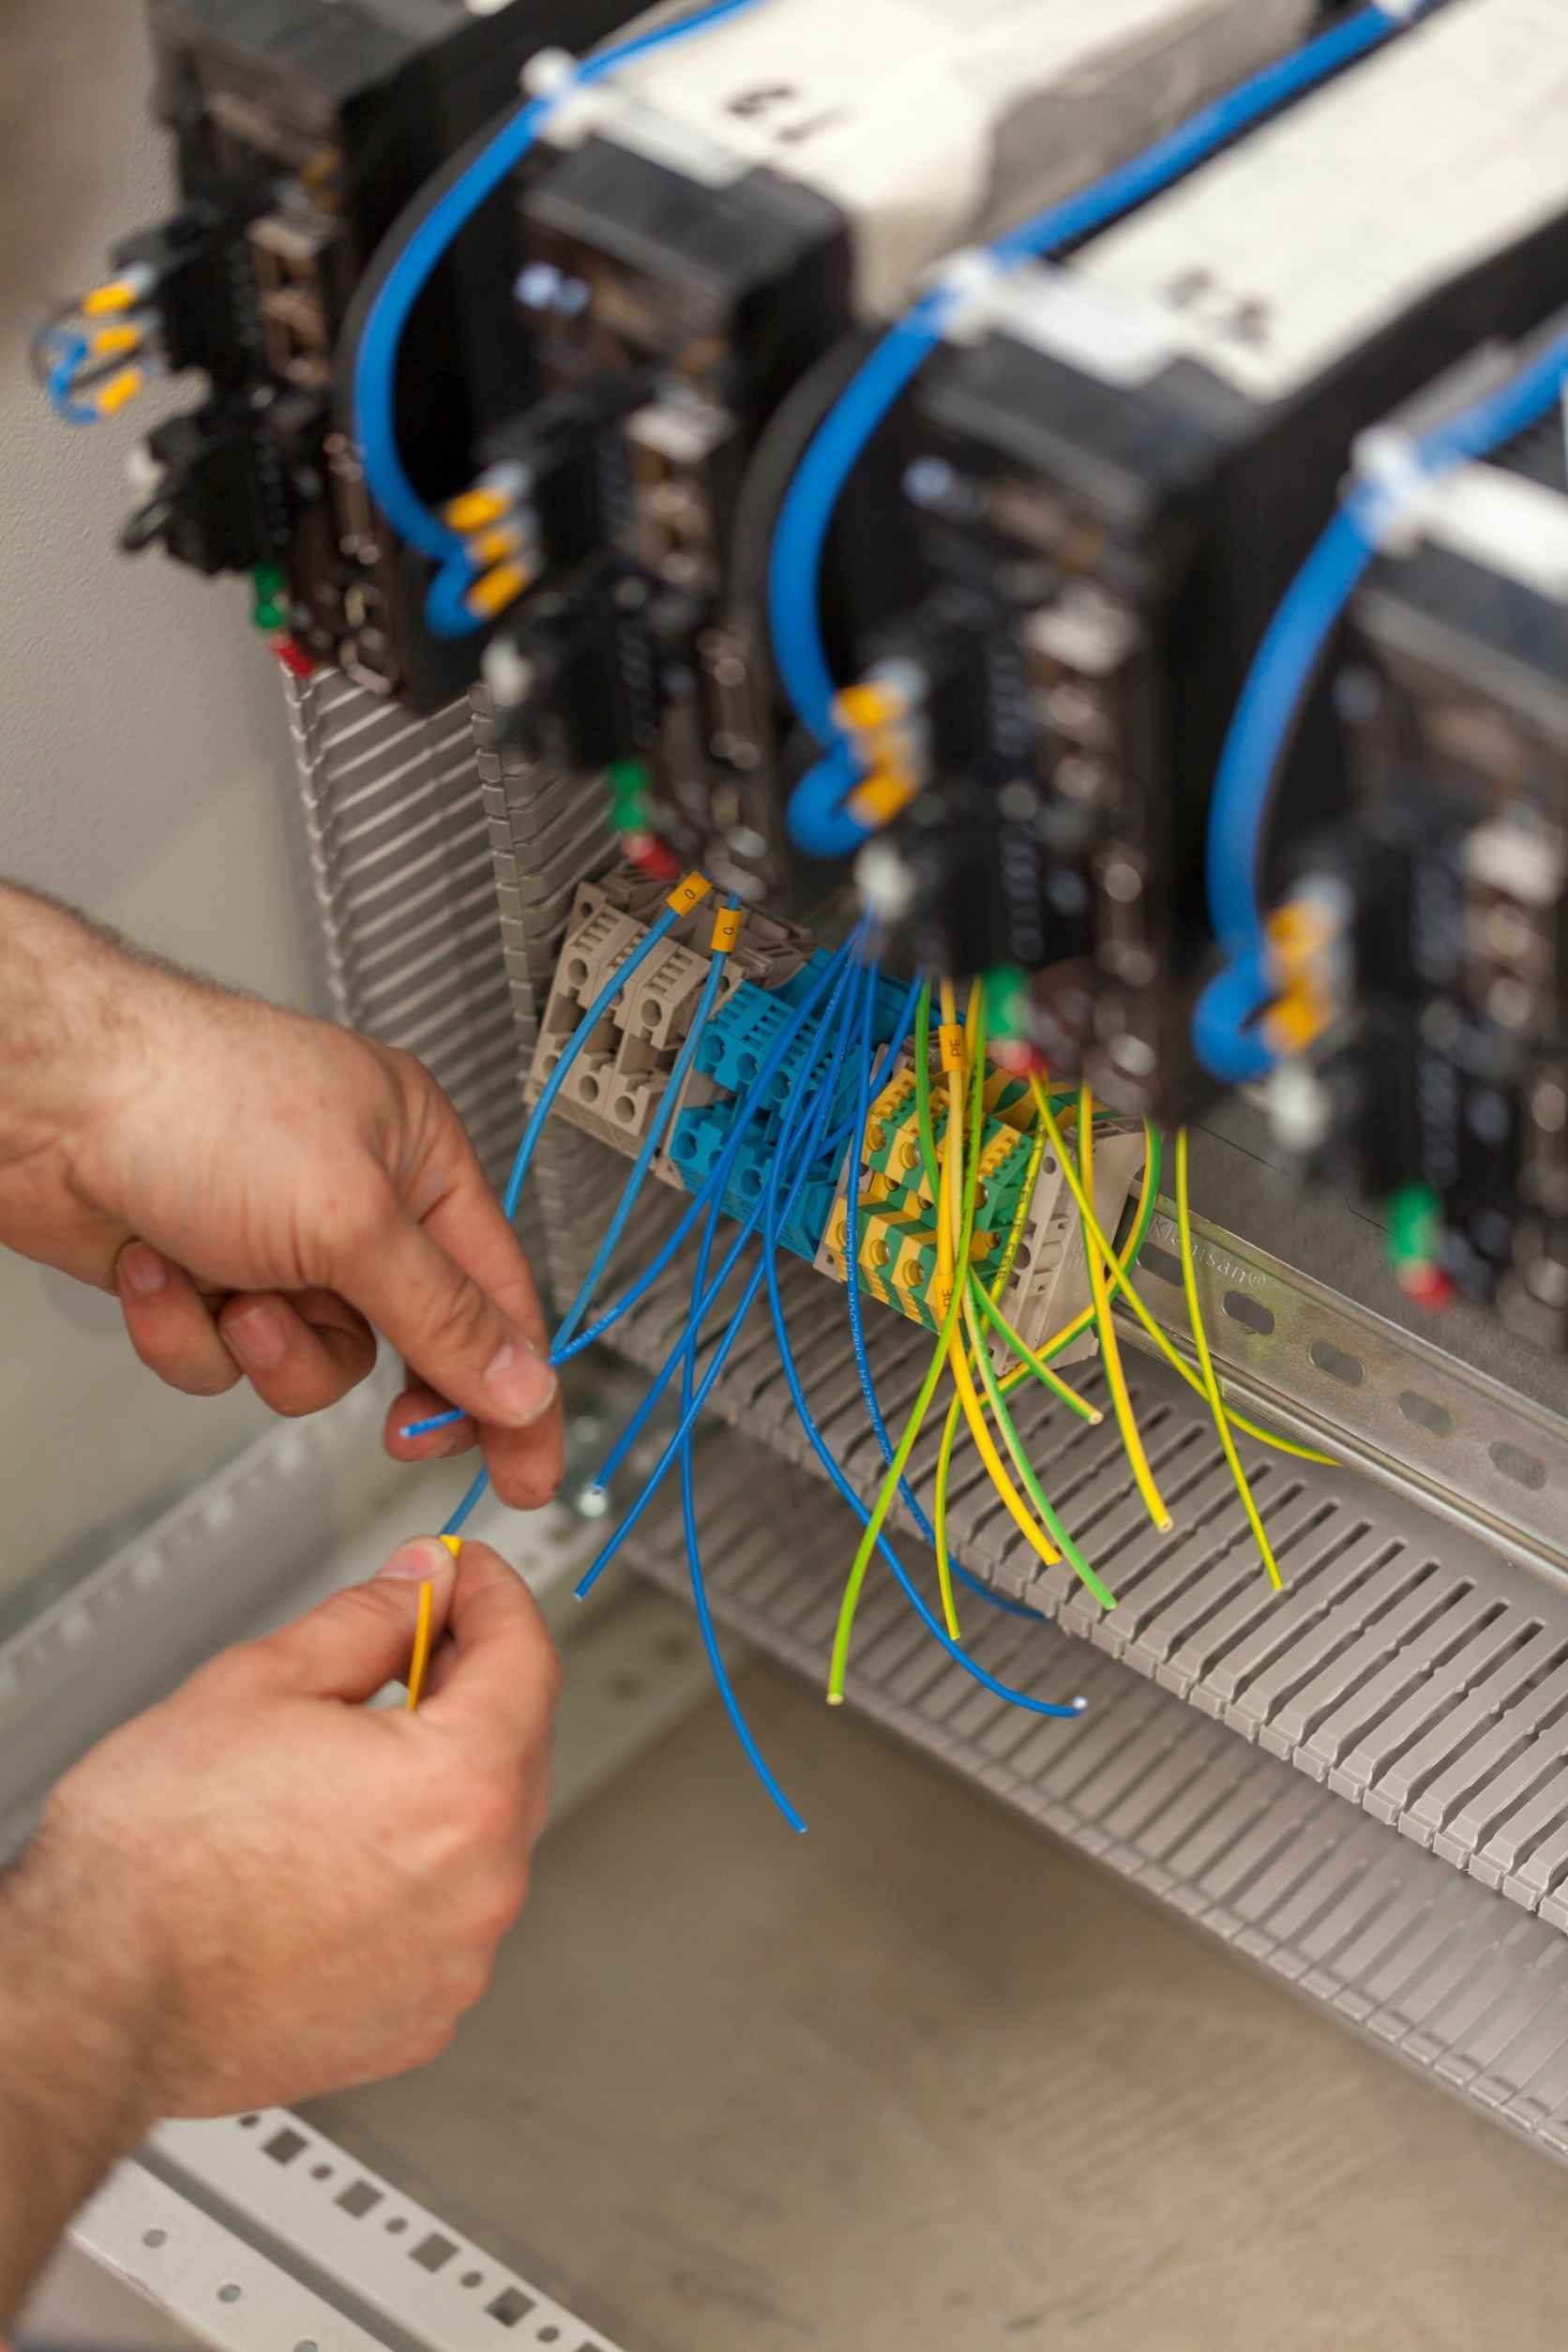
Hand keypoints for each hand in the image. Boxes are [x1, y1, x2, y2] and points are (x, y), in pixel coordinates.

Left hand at [0, 884, 560, 1507]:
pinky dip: (189, 1330)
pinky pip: (226, 1357)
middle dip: (381, 1377)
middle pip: (410, 1340)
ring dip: (268, 1348)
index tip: (530, 1469)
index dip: (518, 1386)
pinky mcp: (203, 1275)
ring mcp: (275, 1242)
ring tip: (232, 1293)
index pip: (499, 1291)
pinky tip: (158, 1270)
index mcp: (419, 1158)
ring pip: (313, 1362)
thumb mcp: (351, 1221)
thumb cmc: (196, 1099)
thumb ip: (444, 1316)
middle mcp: (355, 1200)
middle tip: (397, 1435)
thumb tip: (520, 1383)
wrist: (45, 1099)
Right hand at [7, 1537, 556, 2119]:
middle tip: (410, 1644)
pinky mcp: (420, 2019)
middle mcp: (482, 1885)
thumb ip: (368, 1619)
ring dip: (441, 1785)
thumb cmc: (153, 1864)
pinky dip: (415, 1874)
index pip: (526, 1659)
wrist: (94, 2001)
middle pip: (518, 1747)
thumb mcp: (261, 1681)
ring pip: (483, 1838)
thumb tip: (419, 1584)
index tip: (466, 1576)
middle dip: (470, 1685)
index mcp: (460, 1788)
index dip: (494, 1597)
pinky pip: (447, 1918)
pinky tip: (340, 1853)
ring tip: (346, 1762)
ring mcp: (456, 1963)